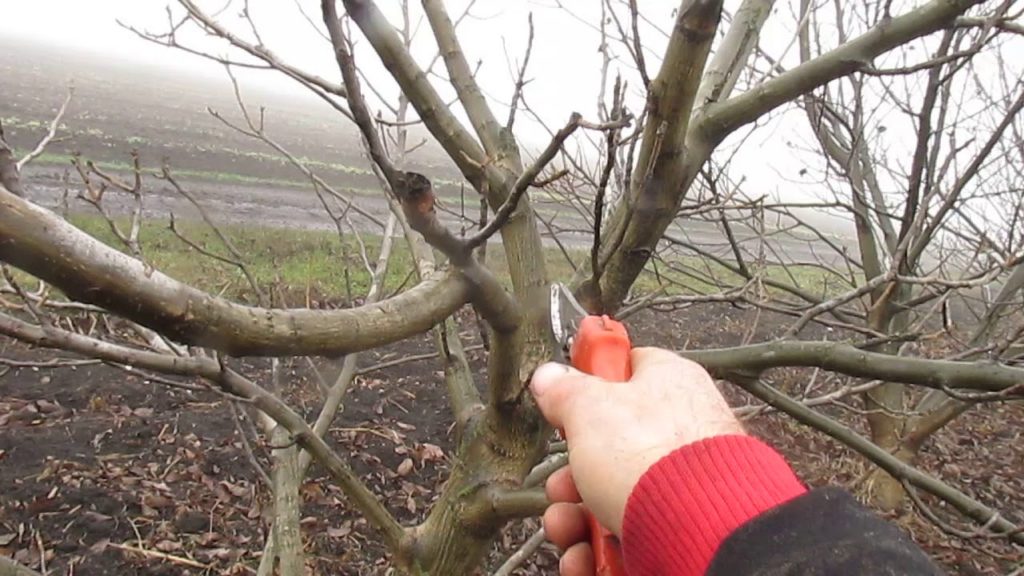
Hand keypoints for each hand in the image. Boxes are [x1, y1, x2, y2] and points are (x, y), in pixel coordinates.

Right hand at [530, 347, 743, 575]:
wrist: (700, 530)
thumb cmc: (657, 458)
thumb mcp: (590, 407)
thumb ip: (565, 389)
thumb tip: (549, 376)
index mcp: (668, 384)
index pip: (626, 369)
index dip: (589, 384)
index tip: (562, 401)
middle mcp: (677, 434)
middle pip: (607, 449)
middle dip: (570, 477)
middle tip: (562, 487)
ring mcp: (679, 485)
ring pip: (609, 498)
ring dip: (574, 518)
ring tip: (568, 529)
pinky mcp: (676, 528)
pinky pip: (626, 536)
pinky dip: (598, 551)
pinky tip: (587, 558)